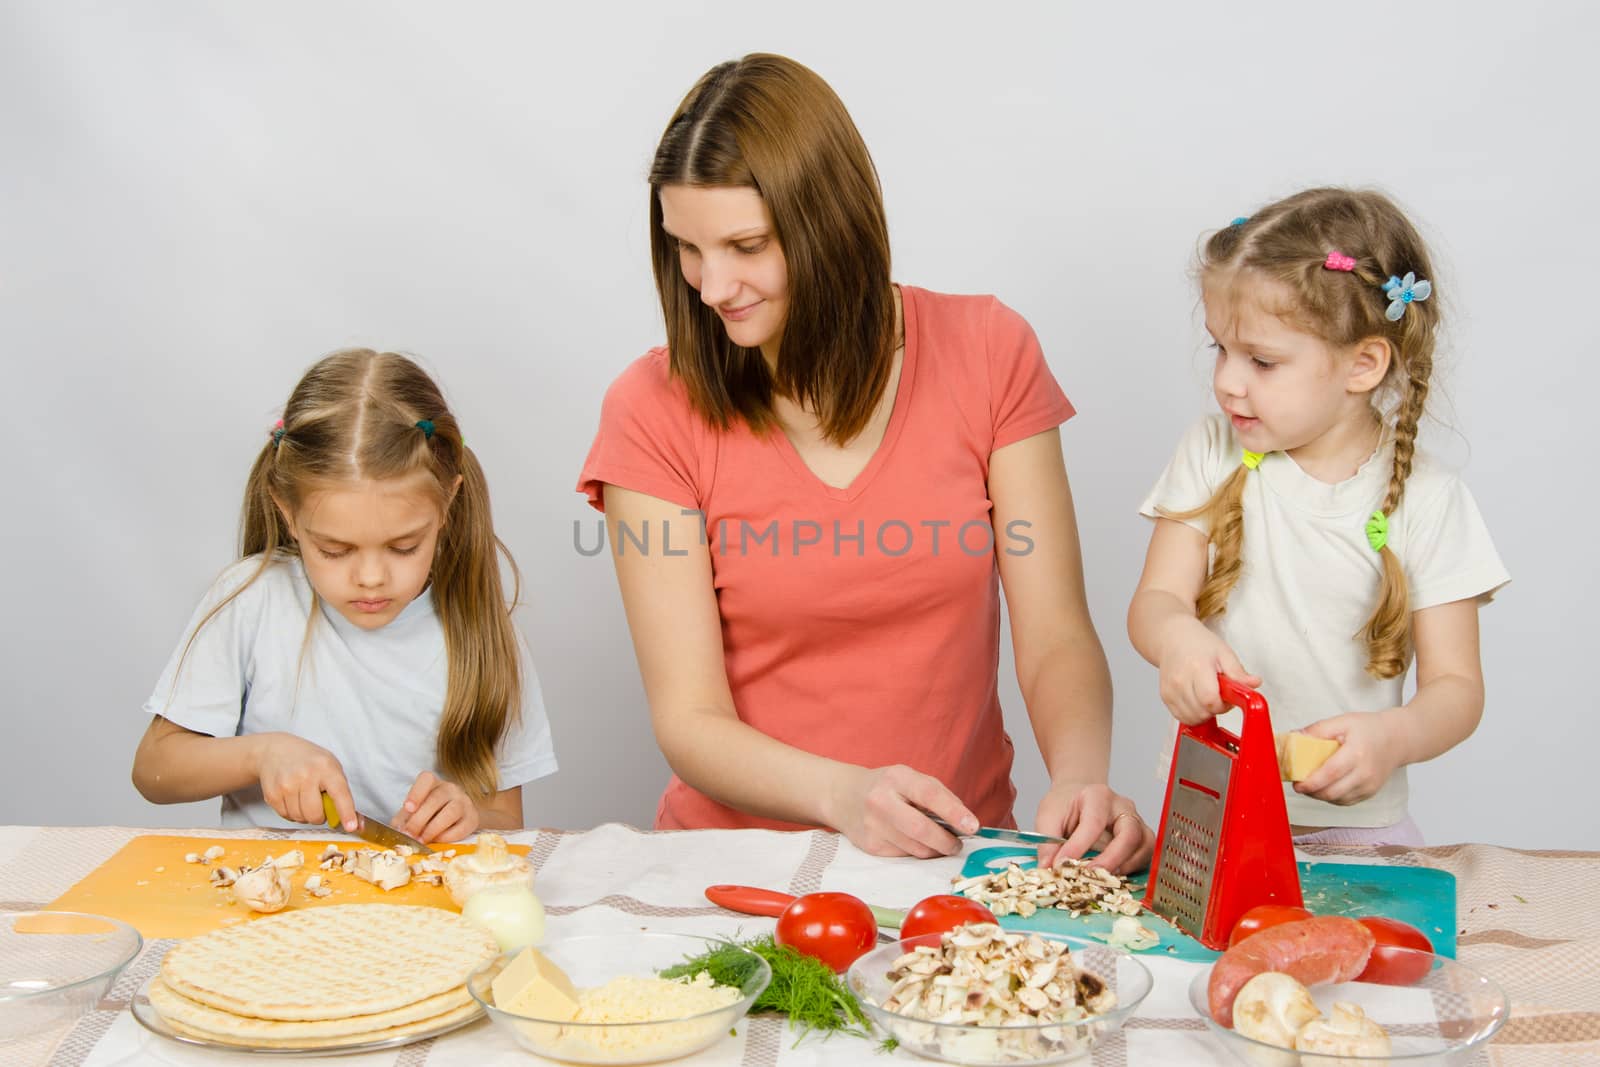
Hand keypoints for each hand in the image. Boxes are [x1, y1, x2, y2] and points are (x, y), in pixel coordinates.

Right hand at [252, 733, 355, 828]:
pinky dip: (292, 813)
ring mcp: (286, 785)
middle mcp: (306, 775)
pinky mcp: (272, 794)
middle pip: (315, 814)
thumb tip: (358, 824)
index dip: (346, 812)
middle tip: (318, 803)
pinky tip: (291, 797)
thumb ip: (343, 795)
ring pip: (300, 818)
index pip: (339, 793)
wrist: (275, 751)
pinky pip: (286, 817)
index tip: (351, 826)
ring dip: (305, 815)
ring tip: (304, 797)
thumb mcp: (331, 768)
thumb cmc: (309, 761)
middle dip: (319, 816)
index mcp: (326, 767)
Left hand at [393, 771, 478, 842]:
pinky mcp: (472, 818)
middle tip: (409, 835)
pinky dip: (446, 837)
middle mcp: (450, 789)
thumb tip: (400, 831)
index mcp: (432, 784)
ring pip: (451, 811)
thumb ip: (404, 820)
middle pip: (436, 798)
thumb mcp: (413, 813)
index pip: (426, 779)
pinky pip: (461, 828)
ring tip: (422, 840)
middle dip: (419, 819)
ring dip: (433, 828)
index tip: (407, 808)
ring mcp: (464, 802)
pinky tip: (437, 841)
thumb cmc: (429, 815)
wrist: (457, 820)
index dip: (416, 793)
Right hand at [827, 764, 975, 857]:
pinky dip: (916, 853)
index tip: (972, 826)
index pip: (929, 795)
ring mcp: (873, 826)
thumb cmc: (887, 787)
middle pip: (921, 830)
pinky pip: (904, 857)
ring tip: (938, 843)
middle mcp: (881, 801)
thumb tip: (965, 822)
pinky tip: (913, 842)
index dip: (954, 812)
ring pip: (916, 849)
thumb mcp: (910, 778)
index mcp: (896, 778)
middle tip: (957, 844)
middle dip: (946, 842)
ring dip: (934, 850)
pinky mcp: (870, 847)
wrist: (843, 796)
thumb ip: (938, 795)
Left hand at [1035, 781, 1154, 874]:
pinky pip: (1147, 853)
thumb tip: (1048, 869)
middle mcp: (1122, 806)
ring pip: (1144, 845)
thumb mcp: (1048, 816)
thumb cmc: (1065, 804)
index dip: (1079, 847)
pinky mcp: (1141, 836)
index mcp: (1097, 795)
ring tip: (1104, 878)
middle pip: (1129, 834)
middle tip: (1091, 876)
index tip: (1062, 865)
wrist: (1078, 796)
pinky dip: (1134, 868)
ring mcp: (1136, 821)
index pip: (1093, 823)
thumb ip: (1048, 843)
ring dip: (1126, 866)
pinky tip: (1115, 875)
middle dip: (1111, 859)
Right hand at [1156, 618, 1261, 724]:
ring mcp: (1170, 690)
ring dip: (1204, 714)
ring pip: (1192, 718)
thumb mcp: (1224, 653)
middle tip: (1219, 695)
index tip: (1227, 697)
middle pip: (1201, 712)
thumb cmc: (1198, 644)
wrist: (1173, 638)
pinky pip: (1181, 717)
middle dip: (1215, 709)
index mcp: (1197, 668)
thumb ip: (1239, 672)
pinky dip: (1192, 714)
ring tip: (1207, 697)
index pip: (1210, 700)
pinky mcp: (1165, 697)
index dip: (1223, 705)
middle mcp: (1180, 680)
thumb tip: (1254, 683)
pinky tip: (1197, 701)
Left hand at [1295, 710, 1404, 804]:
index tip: (1297, 784)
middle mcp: (1365, 773)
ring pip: (1338, 800)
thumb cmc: (1369, 728)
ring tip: (1309, 785)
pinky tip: (1324, 788)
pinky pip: (1346, 801)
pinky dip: (1332, 797)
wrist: (1397, 739)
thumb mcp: (1343, 721)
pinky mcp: (1370, 792)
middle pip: (1333, 791)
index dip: (1311, 783)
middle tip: (1298, 784)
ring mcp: (1369, 786)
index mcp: (1356, 753)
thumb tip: (1294, 737)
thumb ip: (1318, 730)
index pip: (1330, 774)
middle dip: (1311, 792)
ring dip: (1320, 796)